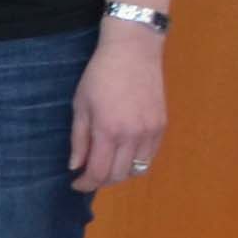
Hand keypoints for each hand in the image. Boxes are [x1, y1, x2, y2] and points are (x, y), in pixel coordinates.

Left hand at [72, 22, 166, 193]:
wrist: (133, 52)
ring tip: (106, 165)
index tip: (76, 184)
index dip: (86, 184)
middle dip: (101, 180)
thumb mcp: (80, 105)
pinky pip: (149, 156)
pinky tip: (123, 153)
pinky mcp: (162, 126)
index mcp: (108, 130)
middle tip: (88, 175)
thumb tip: (76, 166)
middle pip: (119, 175)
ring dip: (120, 173)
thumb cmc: (99, 75)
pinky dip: (135, 162)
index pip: (99, 172)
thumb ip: (79, 139)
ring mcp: (151, 132)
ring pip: (137, 169)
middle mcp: (133, 136)